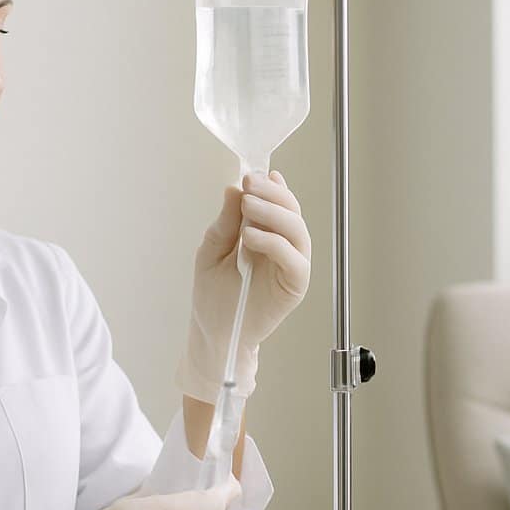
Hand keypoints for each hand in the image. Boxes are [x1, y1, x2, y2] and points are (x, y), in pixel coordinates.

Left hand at [176, 170, 311, 401]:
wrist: (214, 333)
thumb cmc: (214, 296)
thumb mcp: (212, 250)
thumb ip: (225, 222)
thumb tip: (234, 188)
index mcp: (265, 234)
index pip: (277, 202)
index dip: (269, 185)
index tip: (250, 176)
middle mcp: (283, 246)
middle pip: (291, 210)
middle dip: (272, 193)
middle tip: (250, 185)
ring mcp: (291, 265)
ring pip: (297, 229)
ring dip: (273, 213)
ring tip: (248, 206)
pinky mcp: (295, 284)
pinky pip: (294, 258)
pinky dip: (275, 243)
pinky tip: (251, 237)